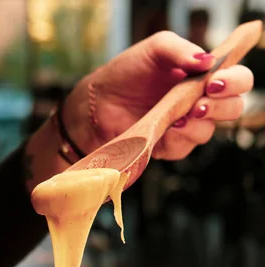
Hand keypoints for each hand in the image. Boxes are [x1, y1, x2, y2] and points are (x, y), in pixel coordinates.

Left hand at [65, 31, 253, 160]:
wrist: (98, 103)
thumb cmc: (127, 73)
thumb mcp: (155, 49)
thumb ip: (180, 50)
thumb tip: (207, 61)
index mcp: (203, 76)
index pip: (237, 79)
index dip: (234, 81)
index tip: (215, 81)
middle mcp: (199, 101)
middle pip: (233, 109)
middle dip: (222, 106)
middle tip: (200, 103)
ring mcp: (186, 126)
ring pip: (209, 131)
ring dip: (197, 124)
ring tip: (180, 116)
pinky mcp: (170, 146)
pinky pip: (184, 148)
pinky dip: (178, 138)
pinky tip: (167, 128)